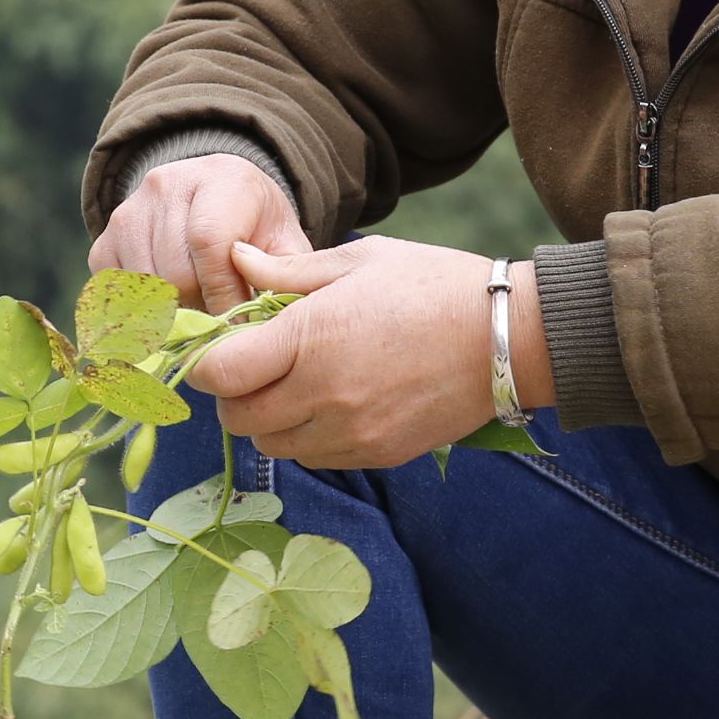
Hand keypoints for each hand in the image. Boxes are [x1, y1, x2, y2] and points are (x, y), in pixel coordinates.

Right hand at [93, 152, 308, 313]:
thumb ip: (282, 275)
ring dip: (173, 312)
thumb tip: (257, 320)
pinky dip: (143, 310)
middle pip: (175, 270)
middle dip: (201, 308)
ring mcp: (129, 211)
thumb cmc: (257, 230)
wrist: (216, 203)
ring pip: (146, 286)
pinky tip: (171, 306)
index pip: (209, 242)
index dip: (223, 293)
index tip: (237, 324)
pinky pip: (118, 291)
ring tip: (199, 312)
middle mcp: (167, 185)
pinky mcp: (105, 239)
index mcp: (222, 178)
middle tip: (220, 321)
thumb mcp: (285, 244)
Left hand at [192, 238, 547, 470]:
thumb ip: (288, 272)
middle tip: (255, 366)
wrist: (510, 337)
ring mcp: (351, 432)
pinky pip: (316, 458)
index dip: (208, 362)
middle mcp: (323, 394)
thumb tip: (235, 259)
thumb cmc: (434, 285)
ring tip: (295, 385)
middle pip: (238, 418)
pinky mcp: (377, 454)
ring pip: (274, 444)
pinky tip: (331, 404)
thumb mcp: (359, 261)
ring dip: (270, 419)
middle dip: (235, 393)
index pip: (220, 373)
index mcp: (310, 337)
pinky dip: (308, 437)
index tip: (221, 347)